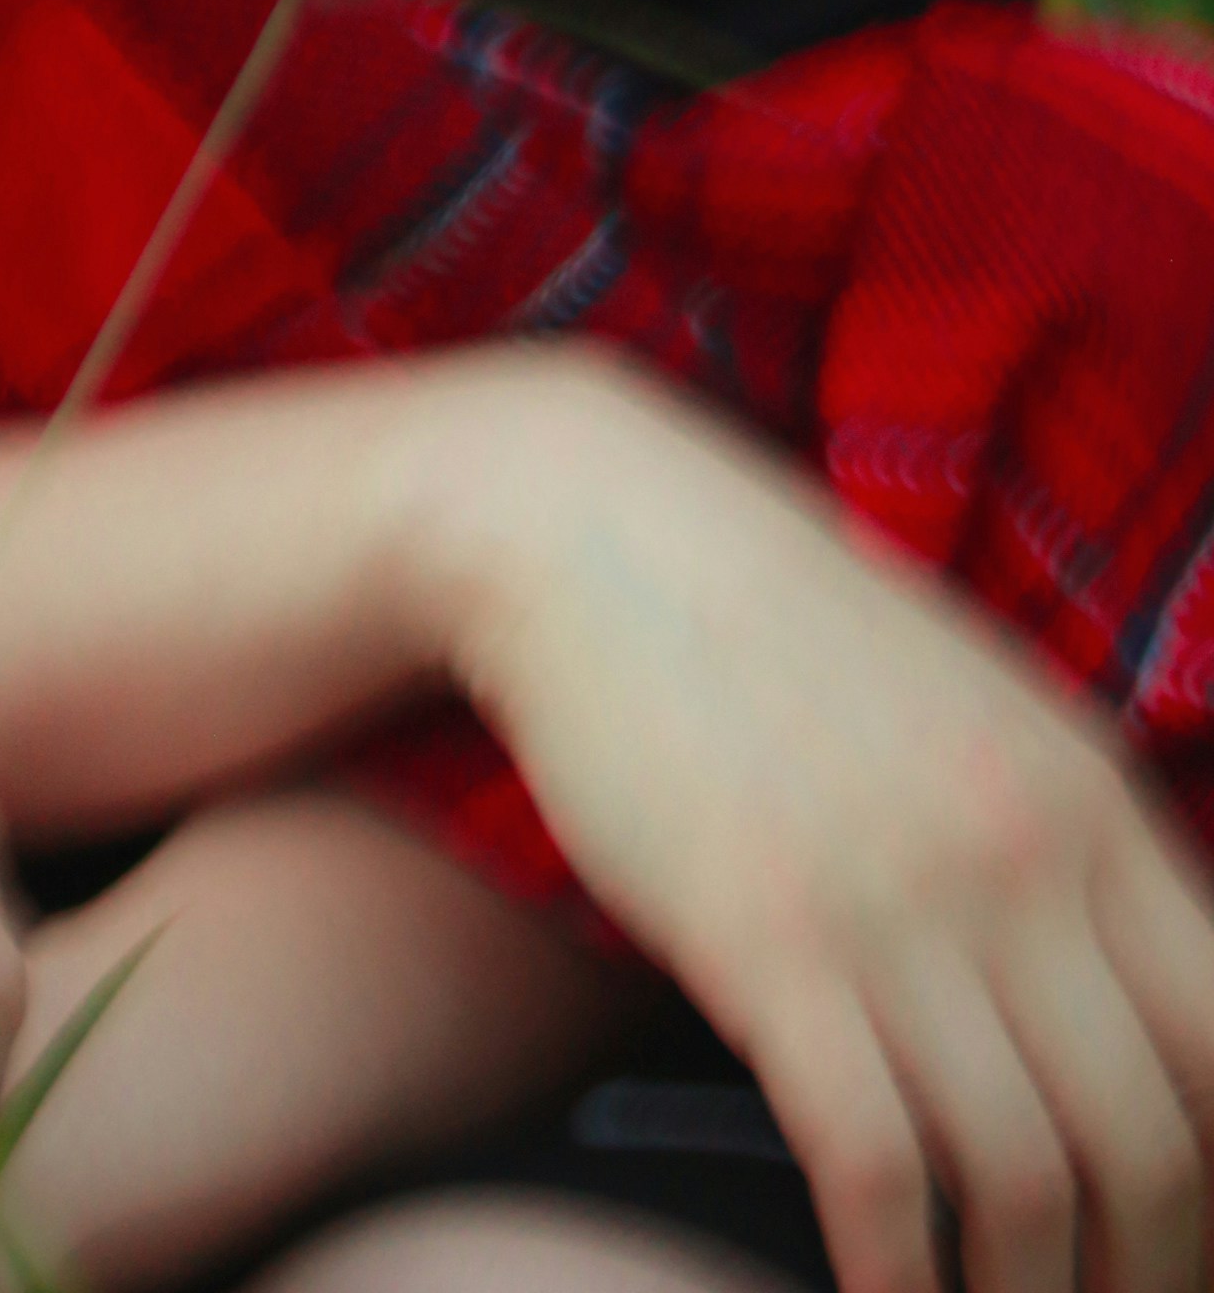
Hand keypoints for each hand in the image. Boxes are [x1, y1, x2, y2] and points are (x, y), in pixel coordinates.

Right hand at [432, 354, 1213, 1292]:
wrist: (592, 529)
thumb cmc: (776, 635)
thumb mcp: (974, 713)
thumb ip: (1068, 851)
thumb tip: (1149, 1024)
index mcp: (1090, 796)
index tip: (1180, 1260)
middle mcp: (1022, 851)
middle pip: (1153, 1146)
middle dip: (1144, 1282)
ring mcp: (898, 897)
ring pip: (1028, 1182)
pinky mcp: (770, 939)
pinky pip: (878, 1168)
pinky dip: (899, 1277)